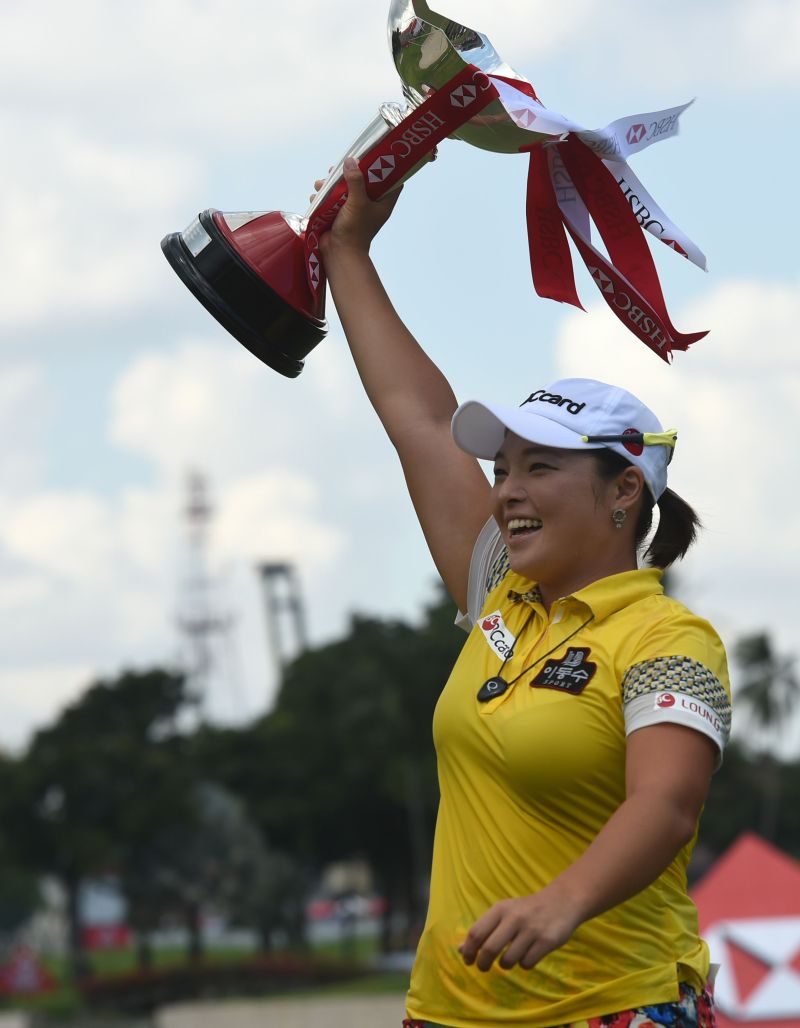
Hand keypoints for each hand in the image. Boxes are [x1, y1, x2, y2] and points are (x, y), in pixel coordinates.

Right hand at [314, 157, 402, 259]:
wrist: (338, 253)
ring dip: (332, 183)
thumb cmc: (354, 231)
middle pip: (365, 179)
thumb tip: (350, 160)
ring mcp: (354, 208)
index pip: (392, 181)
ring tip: (322, 184)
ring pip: (346, 187)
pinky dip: (324, 194)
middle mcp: (370, 203)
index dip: (387, 167)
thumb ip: (356, 181)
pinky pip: (333, 197)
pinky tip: (317, 194)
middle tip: (341, 165)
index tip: (377, 154)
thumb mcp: (357, 202)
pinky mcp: (340, 212)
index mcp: (383, 202)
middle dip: (352, 171)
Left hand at [459, 886, 581, 971]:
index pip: (476, 933)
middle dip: (482, 964)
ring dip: (505, 965)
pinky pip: (526, 964)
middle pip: (489, 949)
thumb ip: (484, 929)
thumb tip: (460, 950)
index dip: (468, 951)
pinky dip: (524, 964)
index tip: (468, 961)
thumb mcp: (504, 913)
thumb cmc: (526, 910)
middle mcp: (514, 918)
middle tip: (483, 967)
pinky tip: (528, 954)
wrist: (561, 902)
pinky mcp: (546, 942)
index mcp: (500, 909)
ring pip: (508, 961)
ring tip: (510, 957)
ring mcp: (531, 930)